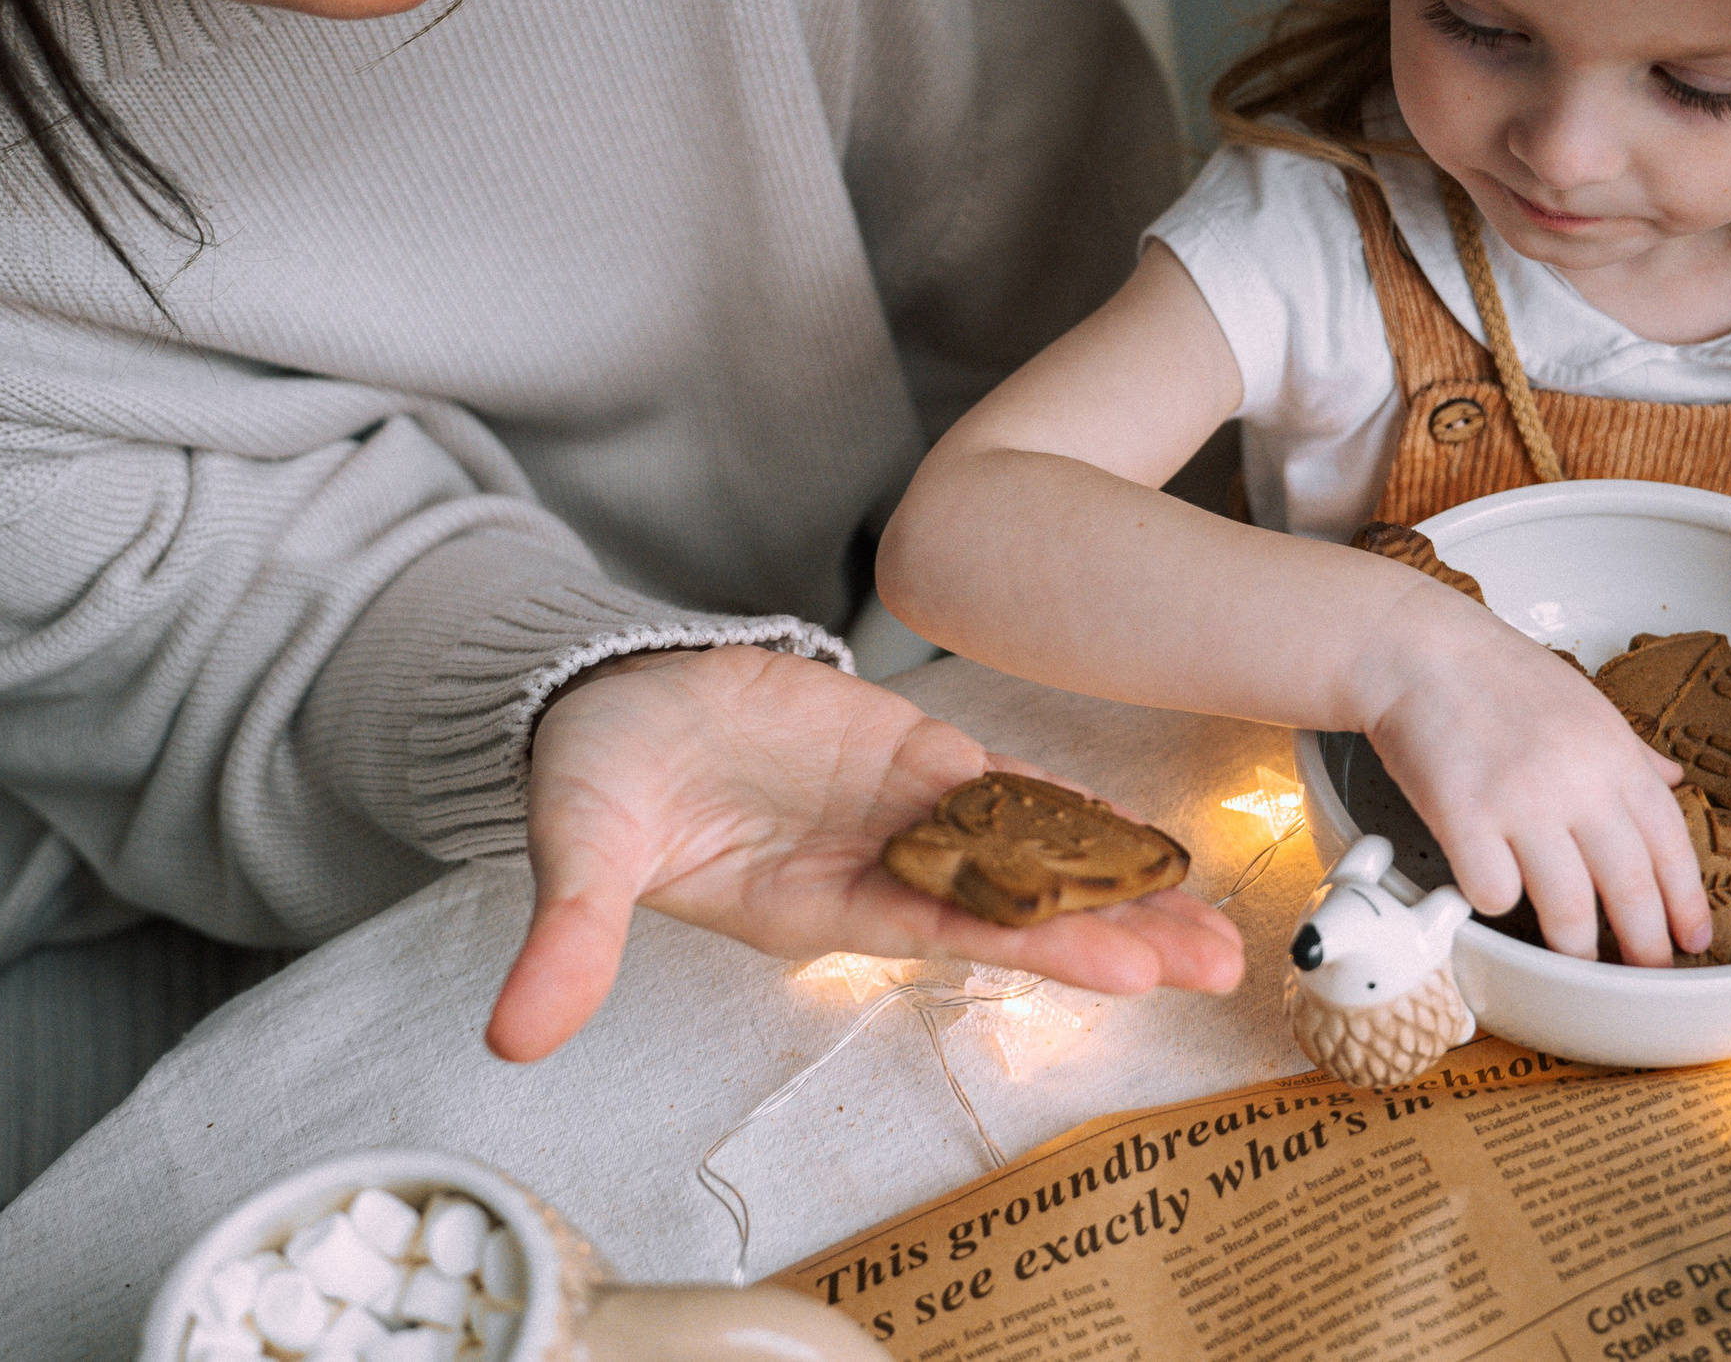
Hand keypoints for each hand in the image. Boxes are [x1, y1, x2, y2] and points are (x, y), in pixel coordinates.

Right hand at [485, 646, 1244, 1061]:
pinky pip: (1006, 785)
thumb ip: (568, 934)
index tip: (1119, 970)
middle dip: (1113, 931)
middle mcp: (877, 868)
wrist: (611, 698)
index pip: (943, 932)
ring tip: (1211, 914)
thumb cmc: (600, 775)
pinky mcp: (914, 752)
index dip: (1030, 946)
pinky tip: (1140, 829)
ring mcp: (904, 812)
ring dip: (1114, 879)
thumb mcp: (578, 849)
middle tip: (1216, 961)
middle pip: (1012, 904)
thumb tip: (514, 1032)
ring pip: (1027, 850)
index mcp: (815, 903)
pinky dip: (1071, 802)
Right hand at [1356, 586, 1713, 966]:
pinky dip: (1497, 904)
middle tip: (1646, 974)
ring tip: (1574, 961)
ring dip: (1575, 948)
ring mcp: (1521, 802)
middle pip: (1629, 888)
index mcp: (1613, 753)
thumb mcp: (1583, 700)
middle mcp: (1577, 781)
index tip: (1693, 938)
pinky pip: (1495, 894)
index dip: (1685, 901)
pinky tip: (1493, 890)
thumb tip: (1672, 778)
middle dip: (1644, 945)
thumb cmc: (1496, 674)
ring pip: (1568, 910)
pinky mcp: (1465, 817)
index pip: (1670, 842)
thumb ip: (1630, 749)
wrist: (1417, 649)